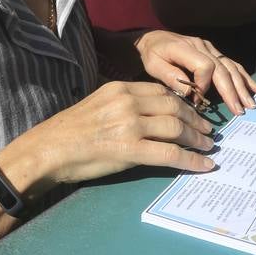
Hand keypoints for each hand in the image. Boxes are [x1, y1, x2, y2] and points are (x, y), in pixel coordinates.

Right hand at [20, 82, 216, 186]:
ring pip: (176, 128)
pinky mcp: (130, 150)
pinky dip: (191, 160)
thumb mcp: (97, 105)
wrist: (47, 150)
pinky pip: (170, 154)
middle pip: (174, 107)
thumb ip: (122, 105)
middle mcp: (128, 102)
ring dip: (197, 139)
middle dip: (195, 120)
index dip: (183, 103)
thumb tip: (147, 116)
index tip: (193, 113)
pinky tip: (203, 165)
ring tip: (208, 146)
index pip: (161, 92)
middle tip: (208, 131)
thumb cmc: (68, 132)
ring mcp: (130, 125)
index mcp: (120, 89)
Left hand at [134, 30, 255, 114]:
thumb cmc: (151, 54)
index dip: (204, 84)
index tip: (197, 99)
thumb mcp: (153, 65)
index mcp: (186, 48)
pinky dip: (244, 77)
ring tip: (251, 103)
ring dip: (242, 86)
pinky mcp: (214, 52)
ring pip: (230, 67)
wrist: (152, 38)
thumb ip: (170, 77)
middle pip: (222, 68)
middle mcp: (202, 46)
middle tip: (241, 110)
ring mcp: (210, 48)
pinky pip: (232, 64)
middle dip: (232, 91)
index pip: (205, 65)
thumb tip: (191, 93)